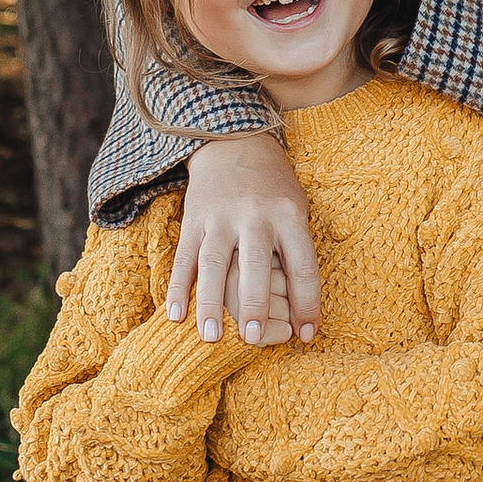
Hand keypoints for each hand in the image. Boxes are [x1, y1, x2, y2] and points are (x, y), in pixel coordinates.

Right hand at [169, 133, 320, 343]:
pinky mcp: (194, 219)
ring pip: (214, 264)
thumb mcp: (297, 208)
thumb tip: (302, 308)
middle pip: (254, 265)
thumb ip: (298, 251)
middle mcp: (255, 216)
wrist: (235, 143)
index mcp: (288, 215)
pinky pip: (184, 258)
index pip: (302, 266)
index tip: (307, 335)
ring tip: (210, 337)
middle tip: (251, 339)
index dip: (306, 303)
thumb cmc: (273, 187)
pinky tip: (175, 315)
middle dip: (254, 305)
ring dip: (211, 303)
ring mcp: (221, 217)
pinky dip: (178, 287)